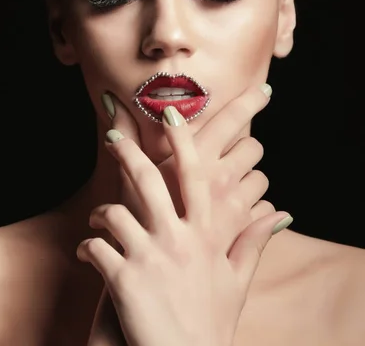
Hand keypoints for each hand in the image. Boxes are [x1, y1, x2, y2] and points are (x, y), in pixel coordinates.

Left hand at [78, 96, 291, 345]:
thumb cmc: (211, 324)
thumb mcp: (237, 281)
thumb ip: (254, 241)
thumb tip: (279, 213)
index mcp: (206, 234)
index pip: (195, 176)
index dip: (182, 142)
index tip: (170, 114)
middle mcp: (178, 238)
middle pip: (149, 180)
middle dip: (127, 152)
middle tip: (111, 136)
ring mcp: (150, 257)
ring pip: (114, 211)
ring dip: (100, 212)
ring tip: (97, 219)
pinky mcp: (123, 279)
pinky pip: (95, 247)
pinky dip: (88, 245)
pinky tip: (89, 252)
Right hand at [107, 85, 276, 250]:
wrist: (152, 290)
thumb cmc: (133, 230)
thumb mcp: (128, 180)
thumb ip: (125, 135)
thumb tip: (112, 97)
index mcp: (197, 160)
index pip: (232, 120)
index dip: (251, 100)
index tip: (265, 88)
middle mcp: (221, 180)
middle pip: (253, 146)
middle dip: (245, 146)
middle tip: (226, 154)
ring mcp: (234, 208)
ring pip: (261, 179)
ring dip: (249, 179)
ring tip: (225, 187)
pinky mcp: (242, 234)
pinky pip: (263, 210)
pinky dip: (254, 207)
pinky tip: (234, 214)